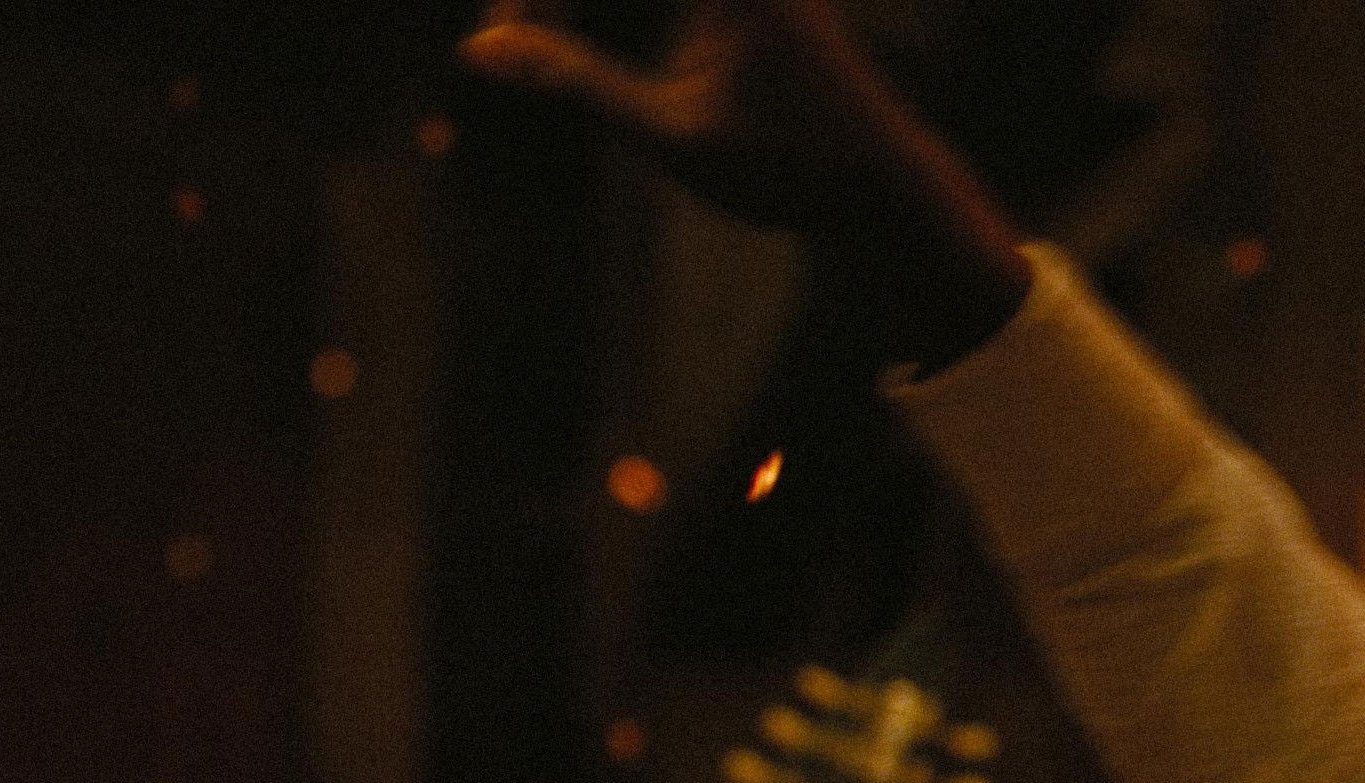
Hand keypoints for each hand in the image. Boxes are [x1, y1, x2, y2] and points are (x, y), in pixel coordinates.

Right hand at [461, 0, 902, 230]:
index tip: (502, 37)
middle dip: (544, 4)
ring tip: (533, 42)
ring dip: (567, 9)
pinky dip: (601, 10)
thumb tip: (478, 47)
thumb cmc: (789, 169)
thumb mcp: (672, 136)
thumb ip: (574, 81)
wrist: (886, 183)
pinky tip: (570, 32)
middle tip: (507, 38)